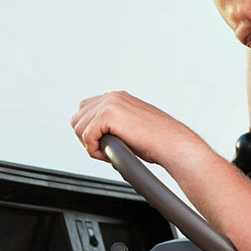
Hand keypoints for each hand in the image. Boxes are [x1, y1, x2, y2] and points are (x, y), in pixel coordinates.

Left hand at [70, 90, 201, 164]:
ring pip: (79, 128)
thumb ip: (113, 125)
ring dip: (89, 144)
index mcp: (117, 97)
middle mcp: (112, 96)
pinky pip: (86, 136)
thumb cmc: (157, 141)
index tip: (103, 144)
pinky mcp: (109, 114)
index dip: (90, 131)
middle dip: (86, 138)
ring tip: (108, 152)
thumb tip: (95, 136)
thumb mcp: (131, 127)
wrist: (173, 144)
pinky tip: (109, 153)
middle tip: (104, 150)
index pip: (85, 110)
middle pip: (77, 118)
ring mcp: (110, 103)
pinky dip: (93, 149)